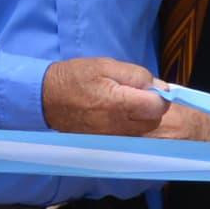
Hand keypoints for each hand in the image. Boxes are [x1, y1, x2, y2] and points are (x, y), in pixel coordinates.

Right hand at [42, 57, 169, 138]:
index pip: (159, 107)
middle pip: (154, 120)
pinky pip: (130, 136)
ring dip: (141, 116)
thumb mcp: (107, 65)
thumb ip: (137, 75)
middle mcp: (119, 126)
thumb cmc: (77, 77)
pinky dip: (130, 125)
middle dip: (151, 106)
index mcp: (120, 104)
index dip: (159, 95)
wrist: (48, 98)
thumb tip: (161, 86)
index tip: (149, 87)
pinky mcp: (107, 143)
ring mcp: (113, 137)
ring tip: (124, 102)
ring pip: (143, 130)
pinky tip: (116, 113)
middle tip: (135, 92)